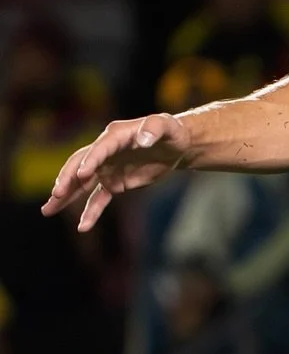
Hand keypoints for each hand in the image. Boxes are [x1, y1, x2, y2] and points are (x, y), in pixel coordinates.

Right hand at [42, 113, 191, 229]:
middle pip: (81, 164)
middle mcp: (105, 151)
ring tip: (48, 210)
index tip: (82, 174)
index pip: (99, 148)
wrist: (175, 146)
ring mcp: (107, 168)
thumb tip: (143, 139)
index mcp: (115, 136)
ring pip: (82, 183)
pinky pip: (99, 199)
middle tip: (56, 193)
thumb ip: (154, 128)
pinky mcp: (114, 183)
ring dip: (66, 196)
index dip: (91, 160)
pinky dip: (91, 212)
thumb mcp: (167, 126)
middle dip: (68, 179)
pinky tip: (82, 227)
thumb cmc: (170, 132)